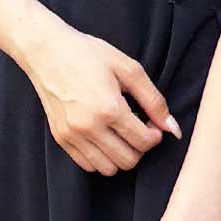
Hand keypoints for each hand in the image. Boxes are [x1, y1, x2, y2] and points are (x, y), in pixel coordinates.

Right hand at [27, 22, 179, 175]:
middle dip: (140, 148)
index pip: (144, 142)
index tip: (152, 124)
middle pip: (128, 161)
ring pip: (108, 169)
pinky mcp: (61, 139)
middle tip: (138, 129)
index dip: (155, 136)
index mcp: (109, 108)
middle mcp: (89, 127)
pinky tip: (103, 138)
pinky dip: (101, 158)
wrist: (47, 52)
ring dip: (121, 156)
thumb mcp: (128, 69)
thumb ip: (154, 100)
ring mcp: (72, 135)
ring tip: (120, 135)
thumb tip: (172, 128)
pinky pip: (88, 166)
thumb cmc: (89, 55)